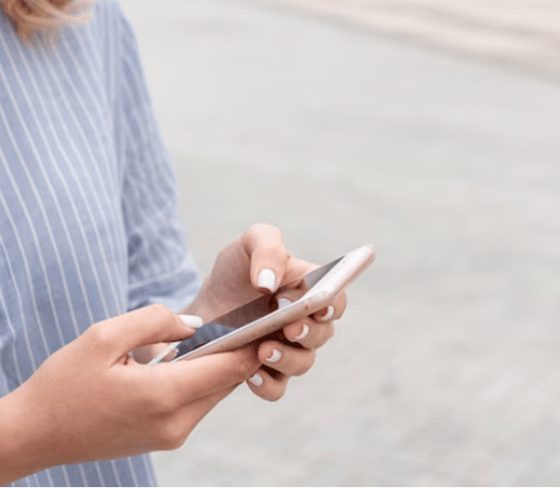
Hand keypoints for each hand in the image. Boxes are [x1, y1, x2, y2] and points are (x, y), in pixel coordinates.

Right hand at [0, 305, 261, 483]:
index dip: (255, 341)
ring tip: (233, 331)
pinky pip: (199, 403)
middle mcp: (176, 422)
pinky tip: (200, 357)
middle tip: (259, 317)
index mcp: (164, 395)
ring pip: (216, 392)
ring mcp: (172, 435)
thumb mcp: (104, 336)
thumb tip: (197, 323)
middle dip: (244, 350)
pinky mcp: (166, 439)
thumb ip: (156, 321)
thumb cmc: (63, 383)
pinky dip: (204, 380)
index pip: (230, 366)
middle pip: (228, 380)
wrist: (35, 435)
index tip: (272, 317)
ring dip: (224, 365)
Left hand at [182, 223, 345, 400]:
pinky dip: (267, 385)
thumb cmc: (235, 272)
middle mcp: (305, 323)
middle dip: (309, 332)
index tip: (320, 304)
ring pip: (303, 363)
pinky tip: (251, 374)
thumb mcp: (249, 243)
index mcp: (310, 290)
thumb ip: (267, 249)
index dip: (333, 304)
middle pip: (323, 334)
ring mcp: (288, 351)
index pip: (336, 300)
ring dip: (288, 359)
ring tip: (264, 351)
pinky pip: (276, 389)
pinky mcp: (267, 374)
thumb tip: (269, 283)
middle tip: (290, 327)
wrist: (202, 309)